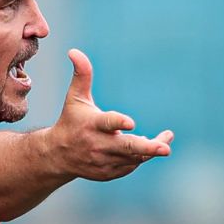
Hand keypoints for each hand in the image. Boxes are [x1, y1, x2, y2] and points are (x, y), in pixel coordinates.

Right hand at [44, 49, 172, 180]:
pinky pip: (131, 166)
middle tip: (165, 148)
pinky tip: (151, 148)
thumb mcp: (75, 98)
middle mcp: (98, 145)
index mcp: (91, 124)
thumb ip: (81, 75)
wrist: (57, 155)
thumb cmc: (71, 121)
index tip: (131, 123)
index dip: (118, 123)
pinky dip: (141, 158)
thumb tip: (74, 51)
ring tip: (166, 141)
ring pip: (134, 158)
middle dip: (148, 148)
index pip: (107, 123)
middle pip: (127, 147)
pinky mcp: (108, 173)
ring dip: (151, 149)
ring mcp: (104, 161)